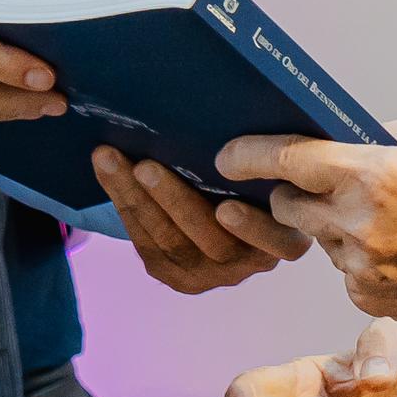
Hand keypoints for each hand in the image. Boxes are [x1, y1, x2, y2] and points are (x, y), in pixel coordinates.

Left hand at [94, 146, 308, 293]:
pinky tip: (108, 172)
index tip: (225, 209)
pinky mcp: (177, 276)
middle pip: (209, 237)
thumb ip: (265, 159)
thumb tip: (238, 120)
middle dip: (172, 200)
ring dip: (134, 197)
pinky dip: (125, 204)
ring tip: (109, 159)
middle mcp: (250, 262)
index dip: (251, 228)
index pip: (278, 241)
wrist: (227, 202)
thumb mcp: (273, 170)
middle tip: (144, 166)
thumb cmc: (258, 176)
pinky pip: (147, 243)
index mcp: (287, 238)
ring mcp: (211, 275)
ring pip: (169, 241)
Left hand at [220, 110, 396, 331]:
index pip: (289, 160)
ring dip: (332, 225)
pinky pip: (344, 271)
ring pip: (319, 240)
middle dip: (290, 190)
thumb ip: (389, 130)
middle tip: (307, 180)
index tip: (226, 154)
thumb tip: (349, 134)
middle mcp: (361, 226)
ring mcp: (364, 270)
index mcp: (378, 175)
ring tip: (382, 215)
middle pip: (289, 204)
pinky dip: (357, 257)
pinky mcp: (373, 302)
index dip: (249, 154)